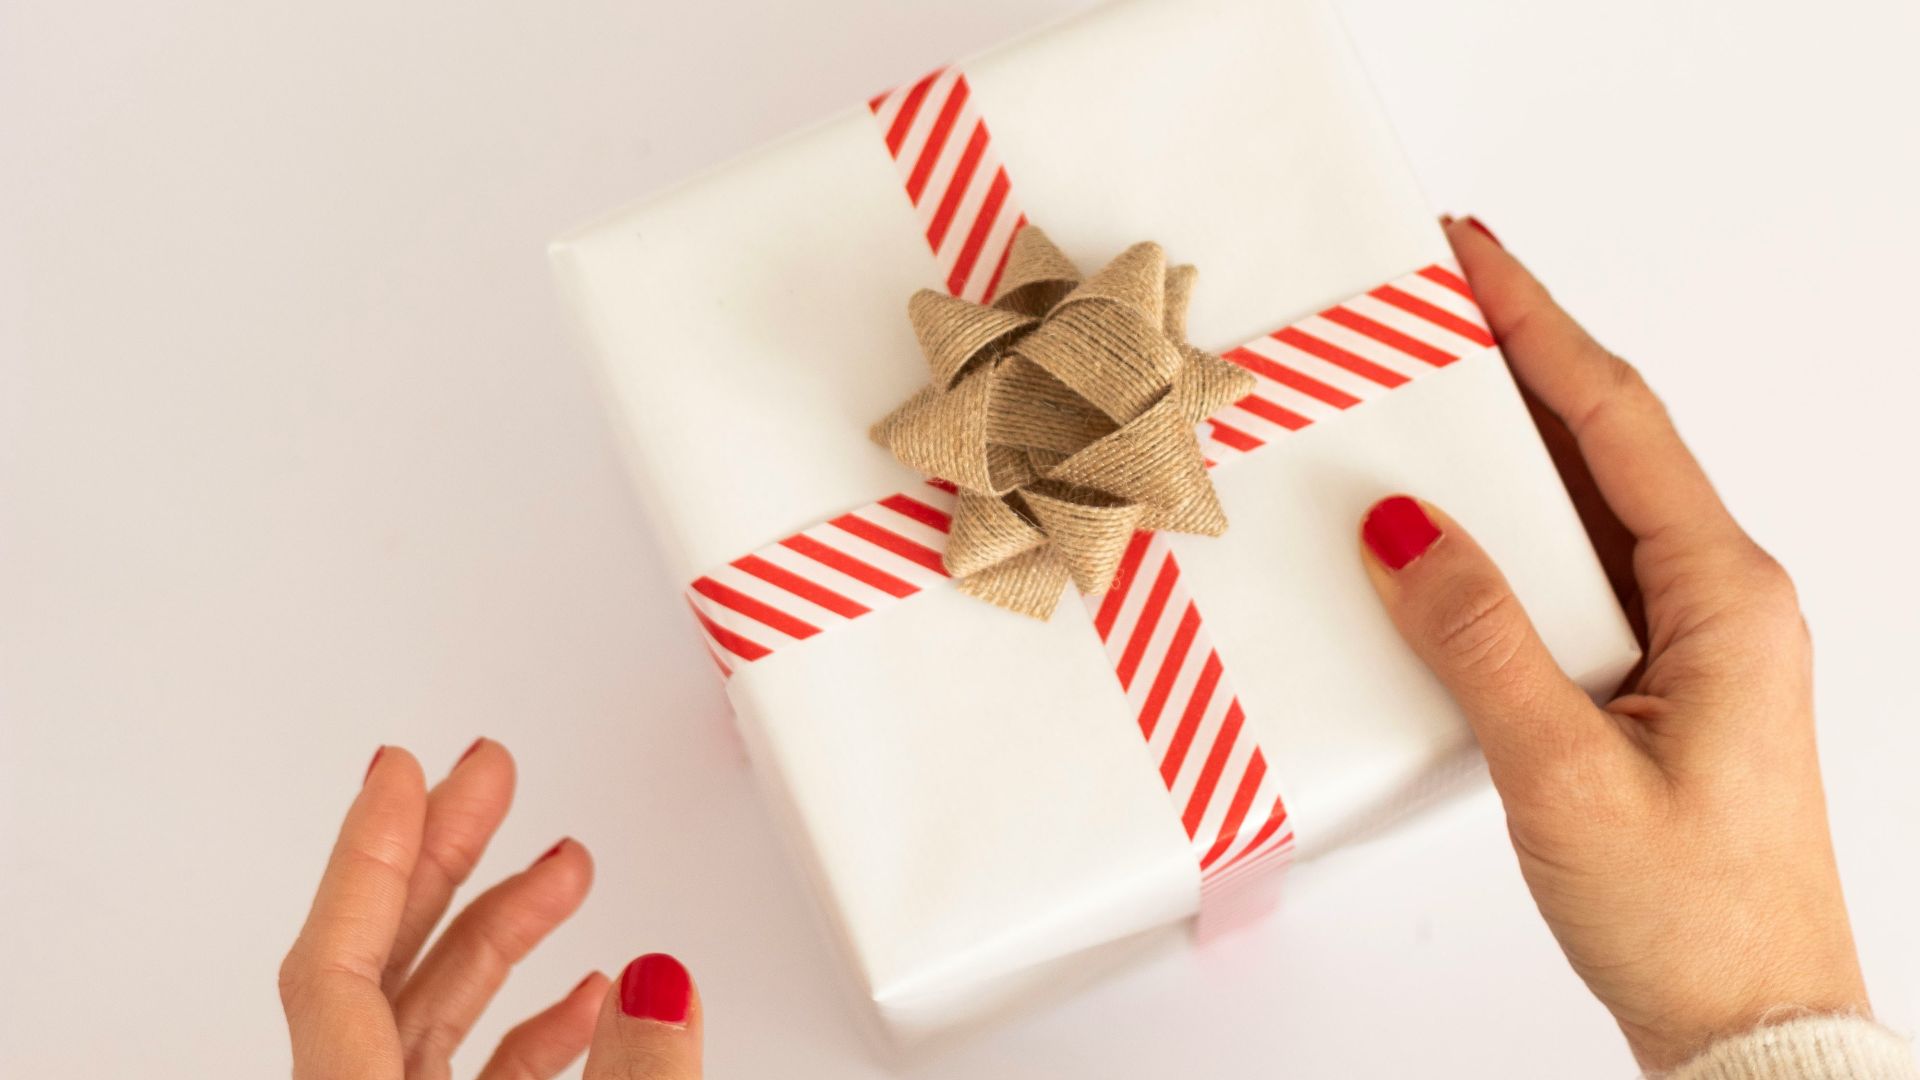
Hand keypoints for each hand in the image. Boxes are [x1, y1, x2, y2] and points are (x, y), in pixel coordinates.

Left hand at [279, 741, 703, 1078]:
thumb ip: (628, 1076)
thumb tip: (656, 988)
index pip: (335, 962)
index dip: (371, 854)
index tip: (398, 771)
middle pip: (378, 964)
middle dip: (443, 856)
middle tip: (487, 778)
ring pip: (430, 1015)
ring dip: (503, 933)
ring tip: (565, 869)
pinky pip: (473, 1075)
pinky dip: (529, 1028)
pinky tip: (586, 994)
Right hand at [1357, 217, 1867, 1069]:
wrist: (1752, 1026)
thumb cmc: (1693, 916)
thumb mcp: (1565, 773)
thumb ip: (1479, 640)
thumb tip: (1401, 528)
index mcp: (1725, 596)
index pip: (1616, 419)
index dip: (1538, 324)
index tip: (1472, 256)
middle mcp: (1719, 601)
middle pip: (1604, 445)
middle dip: (1515, 365)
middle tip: (1429, 306)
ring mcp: (1691, 644)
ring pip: (1585, 511)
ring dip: (1506, 452)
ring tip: (1421, 401)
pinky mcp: (1654, 687)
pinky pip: (1573, 578)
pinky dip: (1507, 539)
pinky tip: (1448, 538)